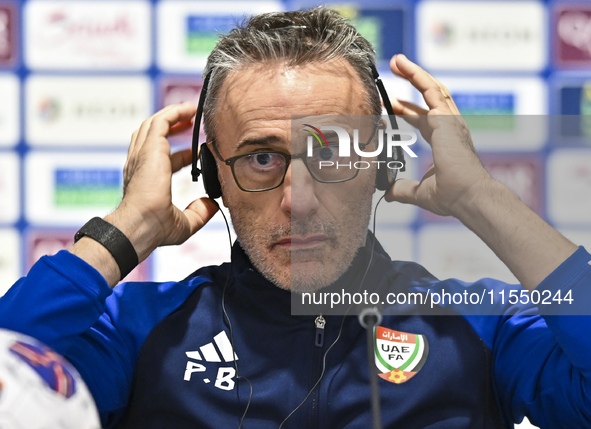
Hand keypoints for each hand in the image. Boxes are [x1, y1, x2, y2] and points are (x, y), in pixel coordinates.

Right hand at [106, 102, 218, 260]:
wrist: (140, 226)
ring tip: (191, 110)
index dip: (181, 154)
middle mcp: (140, 164)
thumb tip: (212, 205)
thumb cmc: (152, 229)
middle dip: (173, 125)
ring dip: (173, 114)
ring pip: (154, 124)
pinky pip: (161, 122)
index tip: (196, 153)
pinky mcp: (150, 149)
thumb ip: (198, 213)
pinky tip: (189, 110)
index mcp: (145, 179)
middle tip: (191, 121)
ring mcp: (142, 155)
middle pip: (153, 134)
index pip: (163, 160)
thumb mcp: (183, 224)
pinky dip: (174, 113)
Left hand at [385, 54, 491, 216]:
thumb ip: (403, 189)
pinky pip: (430, 89)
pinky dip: (417, 75)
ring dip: (413, 73)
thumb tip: (388, 193)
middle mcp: (450, 127)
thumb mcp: (420, 192)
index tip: (389, 105)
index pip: (423, 119)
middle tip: (394, 71)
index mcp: (445, 141)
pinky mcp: (447, 118)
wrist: (469, 196)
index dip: (406, 111)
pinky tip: (404, 65)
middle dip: (411, 83)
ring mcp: (450, 120)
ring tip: (397, 60)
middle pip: (429, 97)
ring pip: (431, 87)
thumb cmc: (453, 196)